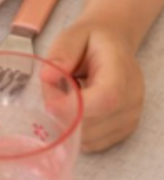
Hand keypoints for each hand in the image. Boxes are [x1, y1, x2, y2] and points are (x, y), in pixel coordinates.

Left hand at [47, 17, 144, 152]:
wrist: (113, 44)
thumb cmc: (91, 40)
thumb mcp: (73, 35)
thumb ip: (62, 53)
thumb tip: (47, 76)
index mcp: (121, 71)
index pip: (105, 99)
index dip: (75, 108)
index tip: (48, 105)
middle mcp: (132, 98)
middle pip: (94, 123)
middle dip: (63, 113)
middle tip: (51, 90)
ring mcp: (130, 117)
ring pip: (90, 137)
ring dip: (68, 124)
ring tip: (65, 97)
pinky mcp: (123, 130)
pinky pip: (92, 144)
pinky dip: (76, 132)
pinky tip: (75, 110)